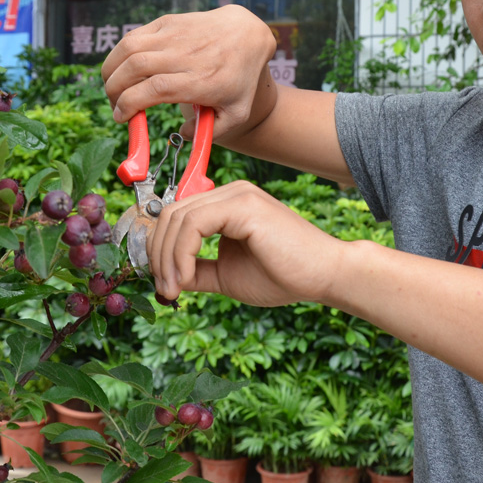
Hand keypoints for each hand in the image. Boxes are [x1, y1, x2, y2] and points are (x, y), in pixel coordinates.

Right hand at [102, 5, 276, 140]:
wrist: (246, 35)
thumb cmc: (239, 78)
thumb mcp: (236, 113)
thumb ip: (211, 132)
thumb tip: (182, 134)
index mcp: (201, 81)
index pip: (155, 89)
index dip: (130, 104)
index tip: (122, 117)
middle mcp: (185, 55)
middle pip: (136, 68)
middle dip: (114, 90)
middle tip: (115, 105)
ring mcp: (175, 35)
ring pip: (129, 48)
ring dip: (111, 71)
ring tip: (112, 88)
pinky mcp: (167, 22)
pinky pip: (134, 36)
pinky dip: (119, 53)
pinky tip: (122, 68)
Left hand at [147, 181, 344, 306]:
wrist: (324, 275)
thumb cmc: (283, 275)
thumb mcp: (226, 275)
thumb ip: (196, 271)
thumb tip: (164, 278)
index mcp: (226, 205)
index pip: (176, 217)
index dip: (160, 251)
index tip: (164, 286)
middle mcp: (230, 193)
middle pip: (171, 215)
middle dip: (158, 255)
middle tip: (164, 289)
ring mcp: (237, 195)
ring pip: (177, 218)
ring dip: (167, 259)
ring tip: (174, 289)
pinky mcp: (243, 204)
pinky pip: (193, 224)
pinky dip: (181, 253)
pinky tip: (186, 278)